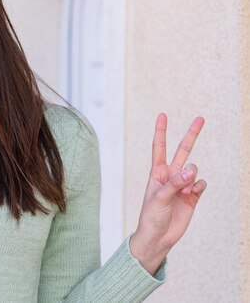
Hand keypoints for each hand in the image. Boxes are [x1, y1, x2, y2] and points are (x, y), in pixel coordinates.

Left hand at [130, 113, 206, 274]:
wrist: (158, 237)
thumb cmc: (151, 216)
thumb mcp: (158, 198)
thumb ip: (175, 183)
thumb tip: (191, 170)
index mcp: (157, 172)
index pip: (159, 147)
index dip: (161, 131)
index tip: (162, 115)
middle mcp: (170, 175)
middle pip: (183, 150)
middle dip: (191, 134)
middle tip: (200, 118)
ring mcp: (182, 185)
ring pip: (194, 170)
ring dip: (192, 177)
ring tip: (185, 189)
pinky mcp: (192, 197)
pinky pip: (201, 184)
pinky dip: (198, 187)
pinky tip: (192, 194)